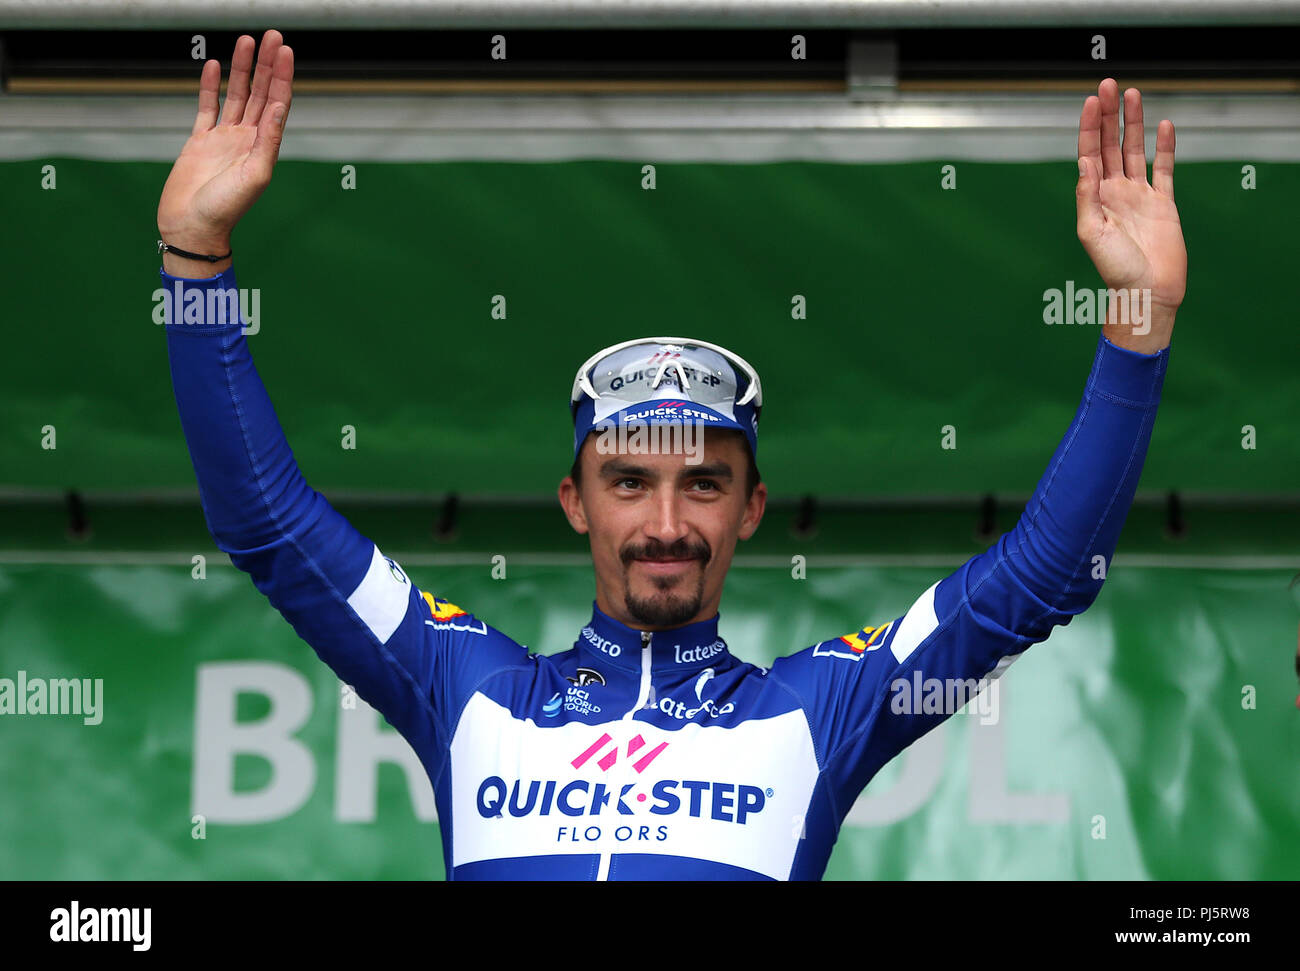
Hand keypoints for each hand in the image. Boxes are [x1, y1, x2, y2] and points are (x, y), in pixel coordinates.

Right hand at [157, 30, 293, 267]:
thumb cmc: (225, 209)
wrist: (192, 227)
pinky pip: (207, 108)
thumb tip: (277, 106)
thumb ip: (268, 141)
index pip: (277, 103)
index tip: (285, 49)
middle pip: (260, 93)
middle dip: (267, 64)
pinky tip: (214, 65)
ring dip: (242, 69)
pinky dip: (211, 87)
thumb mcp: (254, 175)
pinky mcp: (200, 141)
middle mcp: (247, 139)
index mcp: (264, 147)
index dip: (282, 76)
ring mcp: (224, 139)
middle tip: (273, 35)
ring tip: (247, 40)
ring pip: (236, 95)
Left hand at [1075, 79, 1186, 352]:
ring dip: (1133, 123)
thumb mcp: (1091, 232)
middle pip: (1111, 145)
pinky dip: (1165, 147)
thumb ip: (1087, 196)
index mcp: (1095, 198)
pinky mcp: (1163, 203)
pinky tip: (1163, 125)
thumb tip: (1084, 162)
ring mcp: (1140, 196)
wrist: (1147, 292)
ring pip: (1135, 150)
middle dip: (1109, 116)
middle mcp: (1115, 192)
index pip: (1090, 154)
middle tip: (1108, 85)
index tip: (1091, 101)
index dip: (1090, 127)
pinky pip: (1165, 168)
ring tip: (1131, 94)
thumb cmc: (1115, 269)